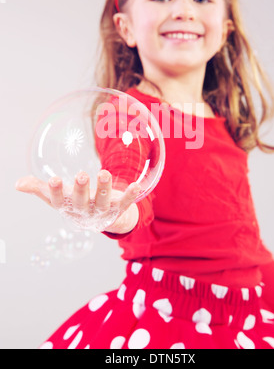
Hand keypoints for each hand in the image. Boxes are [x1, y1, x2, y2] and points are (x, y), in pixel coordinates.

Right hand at [15, 170, 140, 232]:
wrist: (100, 219)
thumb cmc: (74, 203)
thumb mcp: (56, 197)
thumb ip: (38, 189)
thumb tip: (17, 184)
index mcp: (68, 207)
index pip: (59, 201)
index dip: (56, 192)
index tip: (53, 180)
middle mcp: (85, 211)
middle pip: (82, 201)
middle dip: (82, 189)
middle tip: (82, 175)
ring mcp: (102, 211)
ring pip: (104, 200)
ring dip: (105, 187)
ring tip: (105, 173)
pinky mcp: (118, 208)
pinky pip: (125, 203)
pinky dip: (131, 195)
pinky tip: (136, 185)